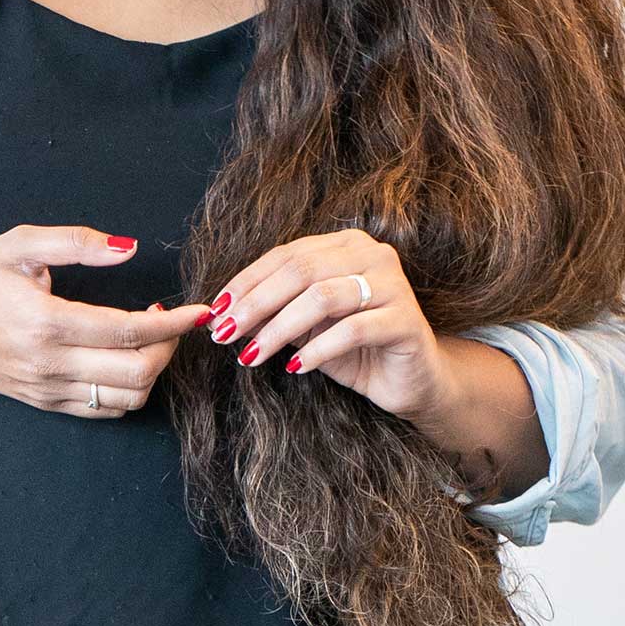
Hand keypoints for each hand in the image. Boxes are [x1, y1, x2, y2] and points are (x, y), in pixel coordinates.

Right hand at [0, 225, 208, 422]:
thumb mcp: (19, 244)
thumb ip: (78, 242)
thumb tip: (129, 249)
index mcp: (46, 322)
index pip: (129, 332)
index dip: (174, 323)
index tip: (197, 311)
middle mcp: (49, 363)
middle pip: (136, 372)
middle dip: (169, 348)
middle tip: (171, 322)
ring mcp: (47, 389)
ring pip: (126, 398)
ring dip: (151, 371)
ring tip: (148, 340)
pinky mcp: (45, 403)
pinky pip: (104, 410)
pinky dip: (129, 390)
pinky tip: (125, 360)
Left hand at [209, 229, 451, 421]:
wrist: (409, 380)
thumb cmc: (354, 350)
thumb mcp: (304, 328)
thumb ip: (272, 313)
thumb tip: (220, 315)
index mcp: (345, 246)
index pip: (285, 256)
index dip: (246, 283)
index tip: (215, 313)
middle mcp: (372, 254)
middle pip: (300, 271)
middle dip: (256, 304)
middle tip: (225, 334)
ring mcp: (393, 285)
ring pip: (322, 298)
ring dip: (278, 329)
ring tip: (252, 355)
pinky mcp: (406, 319)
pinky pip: (352, 330)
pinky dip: (317, 351)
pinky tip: (295, 368)